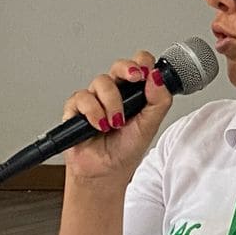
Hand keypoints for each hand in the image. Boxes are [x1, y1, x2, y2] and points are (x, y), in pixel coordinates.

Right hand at [59, 52, 171, 182]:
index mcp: (134, 92)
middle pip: (119, 66)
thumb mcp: (150, 126)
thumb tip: (158, 77)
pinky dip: (93, 112)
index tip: (147, 71)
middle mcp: (114, 92)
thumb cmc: (127, 149)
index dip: (143, 62)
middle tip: (135, 78)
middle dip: (127, 68)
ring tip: (116, 123)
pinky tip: (100, 126)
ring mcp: (95, 98)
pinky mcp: (76, 108)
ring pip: (101, 81)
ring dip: (112, 102)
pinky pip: (82, 98)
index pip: (139, 65)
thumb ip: (159, 101)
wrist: (106, 172)